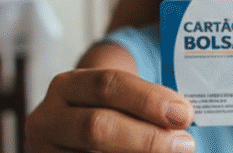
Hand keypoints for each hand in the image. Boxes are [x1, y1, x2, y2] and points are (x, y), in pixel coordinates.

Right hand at [25, 68, 195, 152]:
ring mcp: (46, 151)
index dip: (148, 99)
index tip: (185, 113)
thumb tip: (185, 117)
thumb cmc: (108, 113)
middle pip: (98, 127)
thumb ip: (142, 104)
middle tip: (185, 144)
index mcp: (67, 87)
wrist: (69, 137)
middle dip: (147, 137)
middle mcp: (48, 119)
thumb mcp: (114, 99)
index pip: (108, 85)